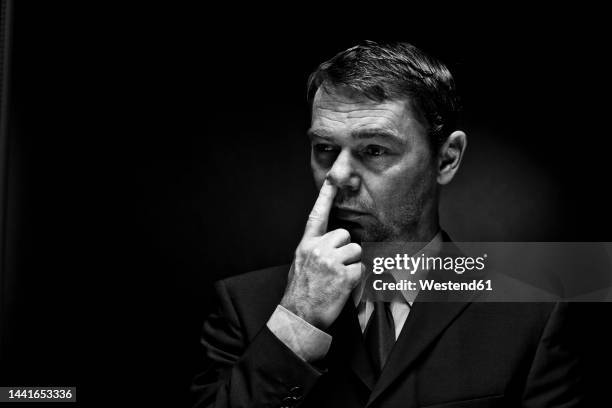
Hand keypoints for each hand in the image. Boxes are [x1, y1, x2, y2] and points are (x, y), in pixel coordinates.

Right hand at [281, 179, 363, 329]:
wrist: (298, 316)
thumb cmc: (300, 292)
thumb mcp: (300, 264)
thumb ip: (314, 249)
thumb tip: (330, 243)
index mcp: (306, 245)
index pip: (316, 215)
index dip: (325, 196)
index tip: (333, 179)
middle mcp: (318, 249)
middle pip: (345, 235)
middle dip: (345, 250)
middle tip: (335, 268)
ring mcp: (331, 261)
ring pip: (356, 251)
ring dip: (352, 265)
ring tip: (337, 279)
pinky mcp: (344, 275)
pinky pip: (361, 269)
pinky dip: (356, 279)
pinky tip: (342, 288)